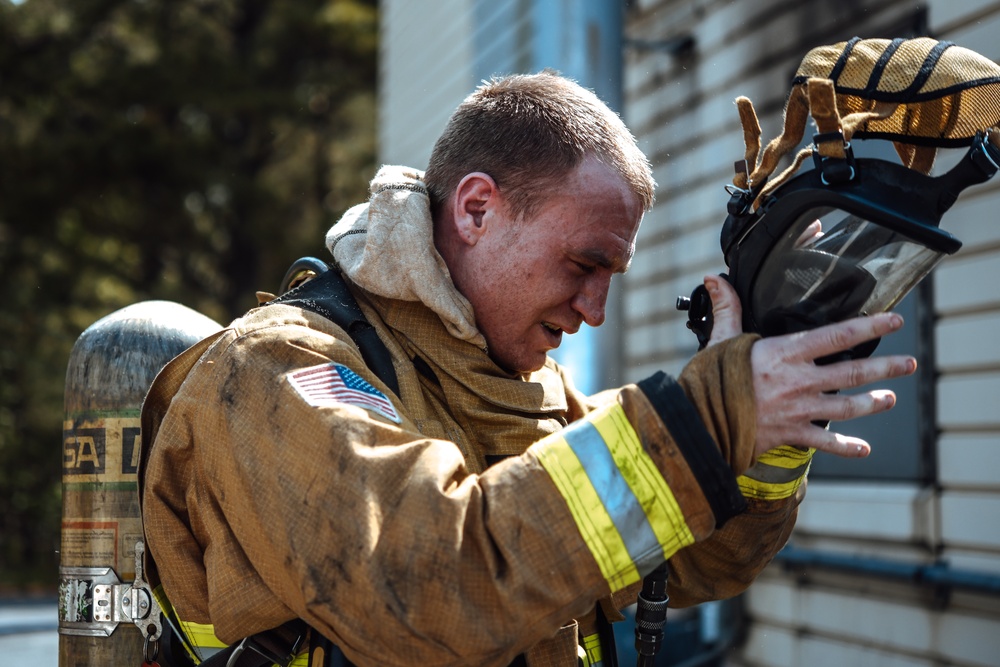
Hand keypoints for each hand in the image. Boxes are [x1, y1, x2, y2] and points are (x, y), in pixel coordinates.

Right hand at [703, 274, 916, 457]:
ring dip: (873, 403)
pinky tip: (864, 449)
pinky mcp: (790, 433)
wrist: (700, 423)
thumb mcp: (719, 340)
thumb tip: (715, 279)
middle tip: (908, 363)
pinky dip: (847, 448)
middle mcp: (799, 380)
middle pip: (853, 372)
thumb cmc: (708, 380)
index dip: (871, 327)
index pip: (838, 336)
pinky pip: (826, 442)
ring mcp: (798, 409)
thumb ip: (726, 309)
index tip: (894, 320)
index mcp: (785, 353)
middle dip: (886, 367)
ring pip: (847, 407)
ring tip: (889, 398)